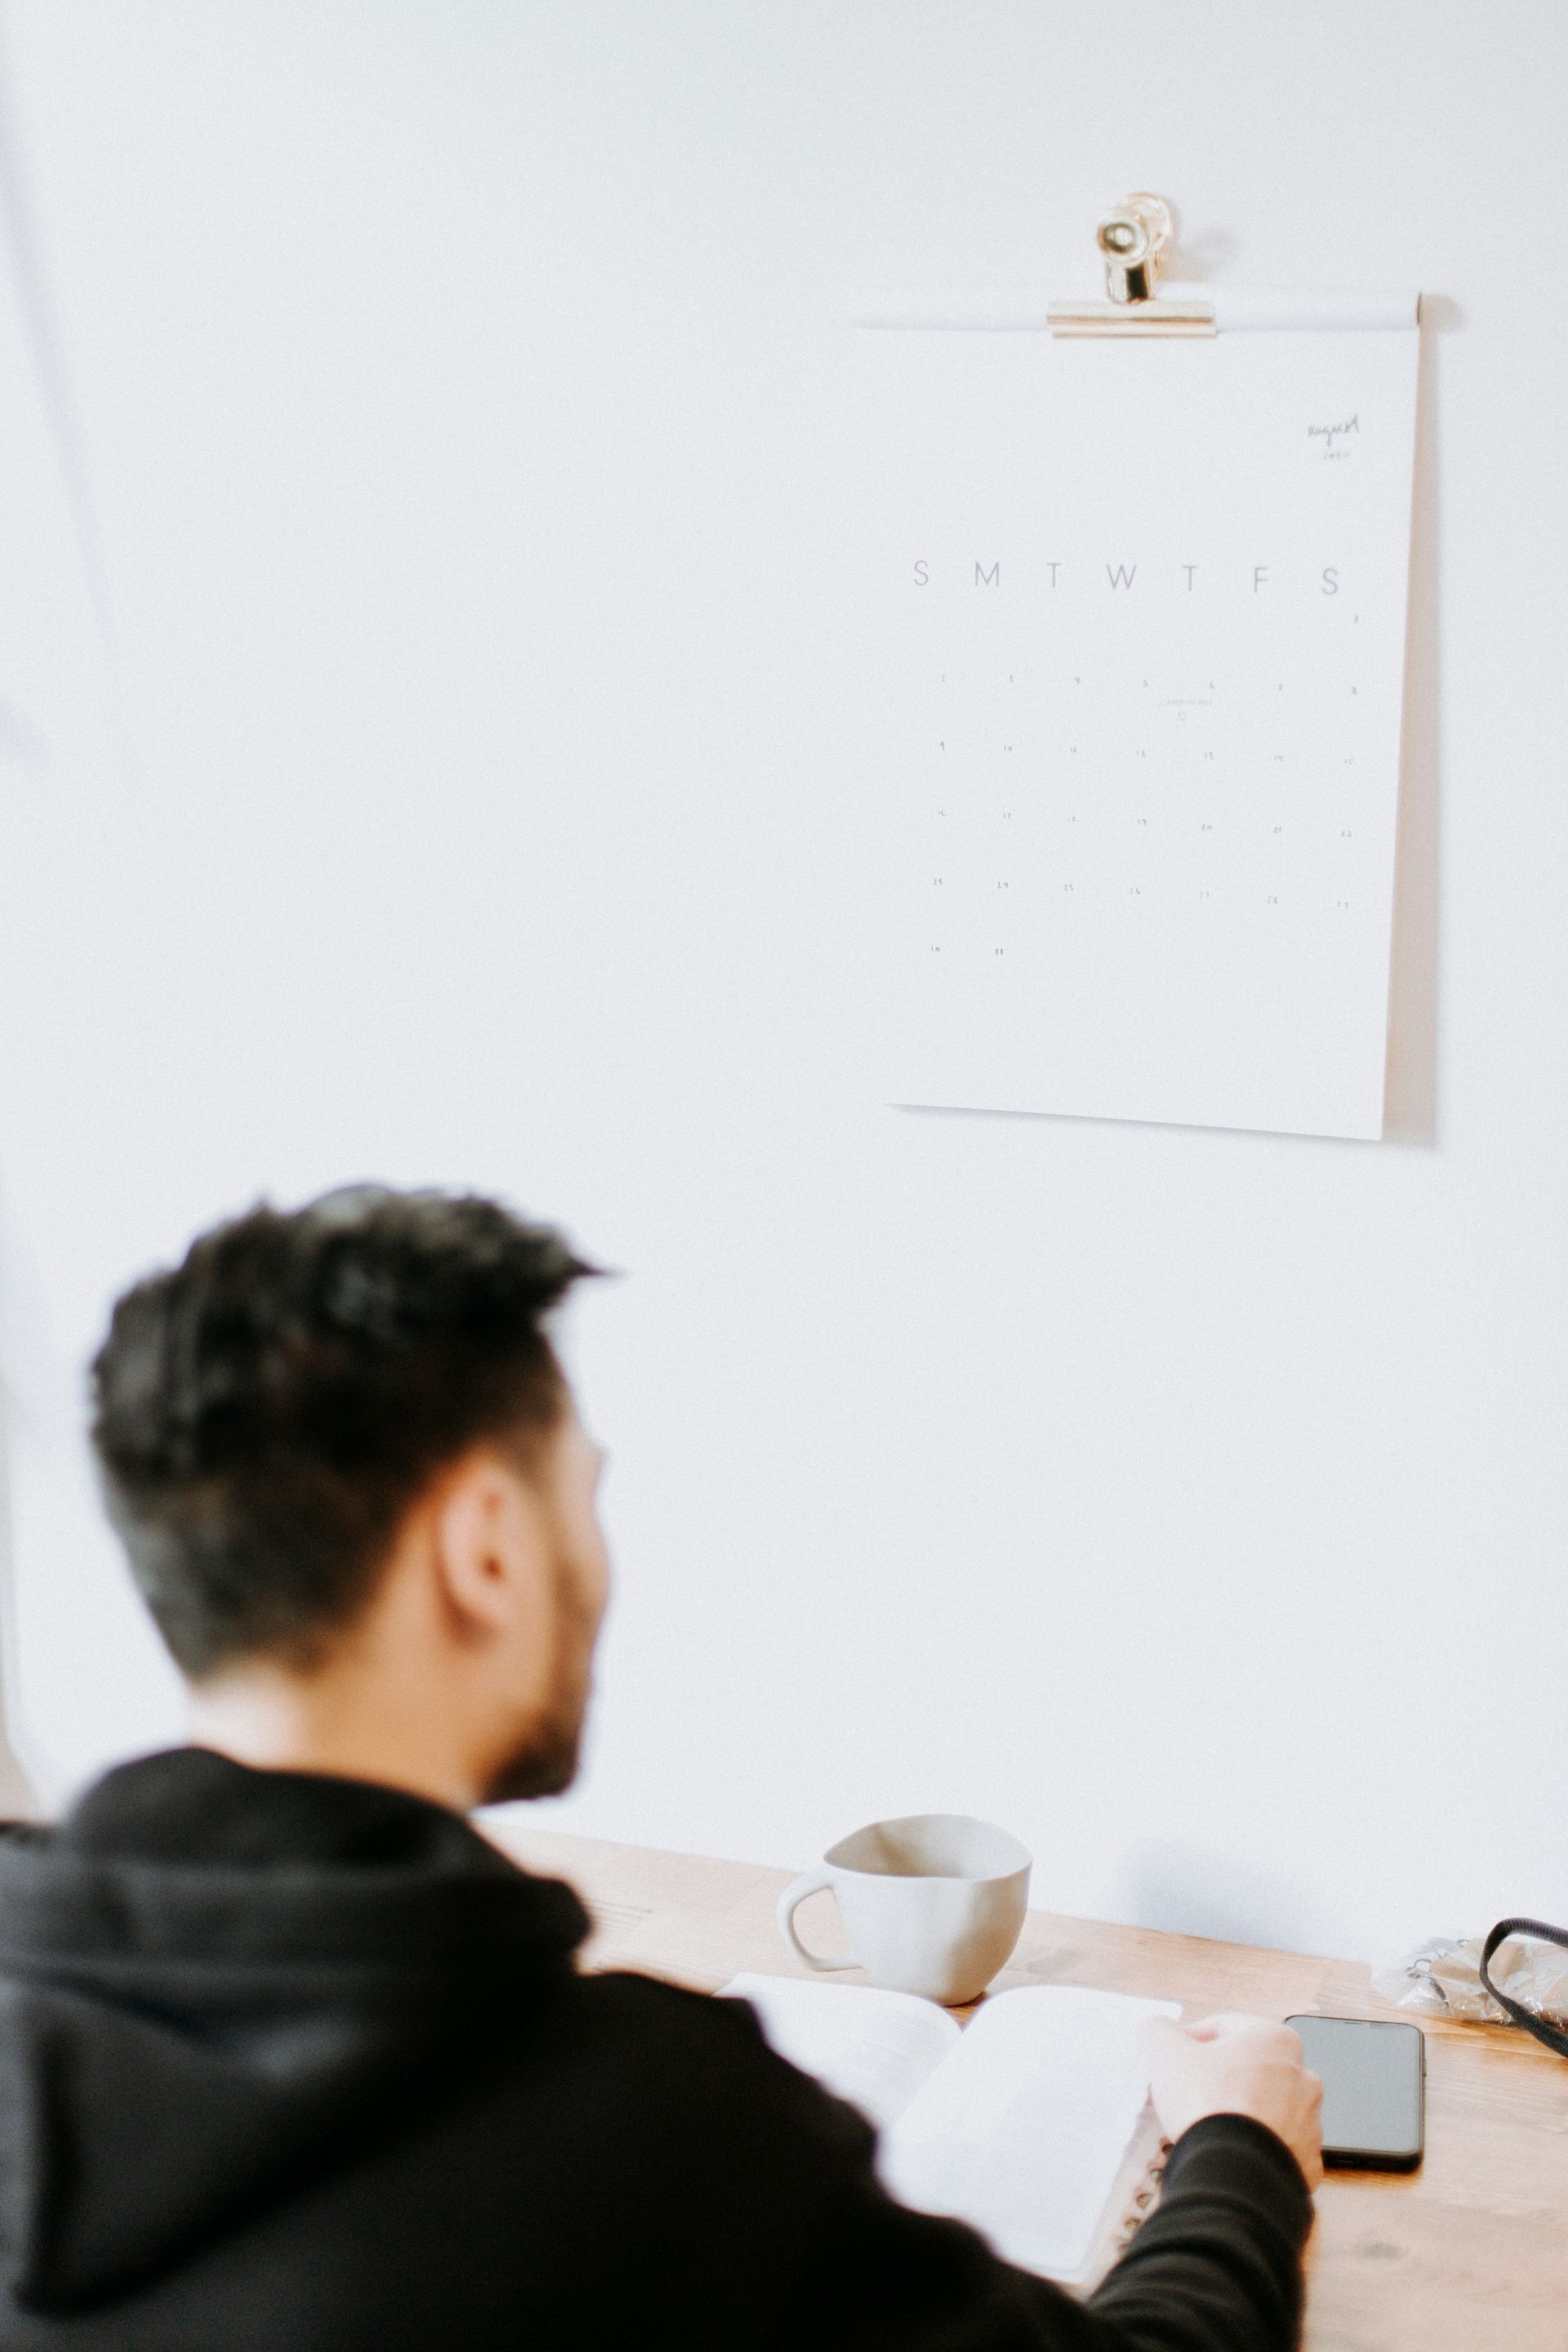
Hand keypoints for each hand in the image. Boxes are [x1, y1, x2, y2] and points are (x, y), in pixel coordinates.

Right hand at [1145, 2011, 1323, 2190]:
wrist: (1238, 2175)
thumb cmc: (1209, 2103)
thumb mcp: (1167, 2052)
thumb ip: (1160, 2031)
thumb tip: (1158, 2029)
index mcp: (1275, 2039)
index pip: (1224, 2027)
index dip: (1190, 2041)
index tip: (1171, 2060)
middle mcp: (1302, 2077)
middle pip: (1248, 2069)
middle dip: (1217, 2079)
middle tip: (1186, 2095)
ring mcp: (1309, 2123)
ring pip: (1266, 2109)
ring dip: (1240, 2113)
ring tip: (1207, 2129)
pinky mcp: (1307, 2162)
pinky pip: (1276, 2148)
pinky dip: (1255, 2148)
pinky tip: (1230, 2154)